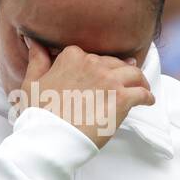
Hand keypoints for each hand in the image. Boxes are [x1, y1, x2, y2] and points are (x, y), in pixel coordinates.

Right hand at [17, 36, 153, 149]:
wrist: (50, 137)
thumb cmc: (38, 114)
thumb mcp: (31, 82)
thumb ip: (37, 60)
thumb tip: (35, 42)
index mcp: (72, 57)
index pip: (91, 57)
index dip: (97, 67)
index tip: (100, 76)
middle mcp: (93, 64)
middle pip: (114, 64)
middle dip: (120, 73)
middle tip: (124, 83)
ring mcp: (110, 81)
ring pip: (134, 74)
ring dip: (140, 80)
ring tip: (142, 88)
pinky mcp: (122, 99)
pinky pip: (142, 93)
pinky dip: (147, 96)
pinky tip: (148, 101)